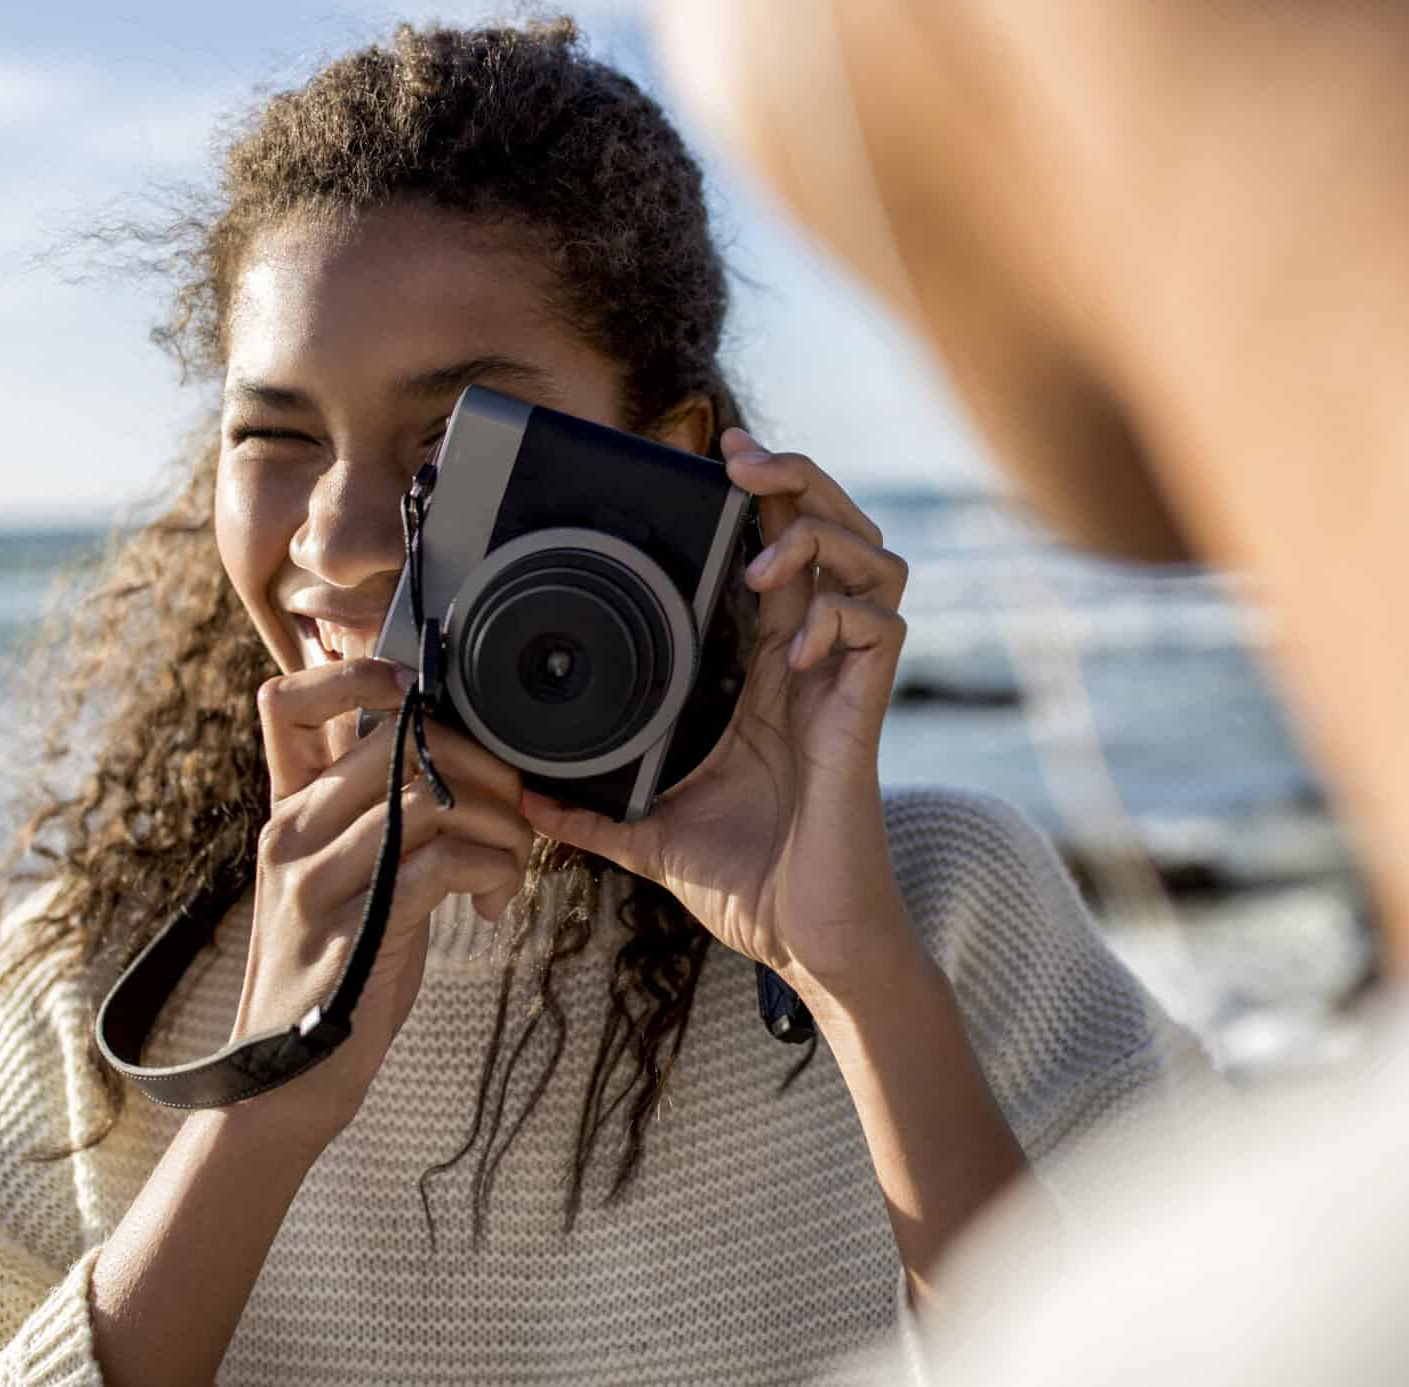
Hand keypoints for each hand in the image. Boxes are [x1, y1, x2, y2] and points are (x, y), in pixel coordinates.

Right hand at [227, 659, 535, 1147]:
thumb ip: (366, 814)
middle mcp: (289, 833)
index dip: (357, 674)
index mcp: (286, 812)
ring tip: (511, 864)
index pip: (287, 702)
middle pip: (400, 740)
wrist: (284, 1082)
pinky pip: (445, 862)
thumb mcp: (336, 878)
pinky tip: (492, 906)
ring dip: (501, 825)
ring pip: (435, 798)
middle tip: (513, 811)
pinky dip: (492, 872)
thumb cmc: (335, 969)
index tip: (423, 700)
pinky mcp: (355, 931)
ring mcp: (317, 882)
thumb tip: (433, 746)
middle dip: (484, 764)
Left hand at [520, 429, 921, 1007]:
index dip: (765, 502)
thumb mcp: (655, 838)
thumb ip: (595, 816)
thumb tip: (526, 805)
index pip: (782, 559)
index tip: (716, 463)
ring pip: (875, 563)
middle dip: (800, 483)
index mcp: (774, 676)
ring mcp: (847, 686)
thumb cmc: (756, 889)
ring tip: (770, 560)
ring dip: (823, 539)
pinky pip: (881, 630)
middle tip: (744, 463)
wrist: (810, 945)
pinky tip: (804, 640)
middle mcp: (817, 666)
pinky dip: (842, 615)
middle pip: (838, 533)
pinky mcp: (865, 716)